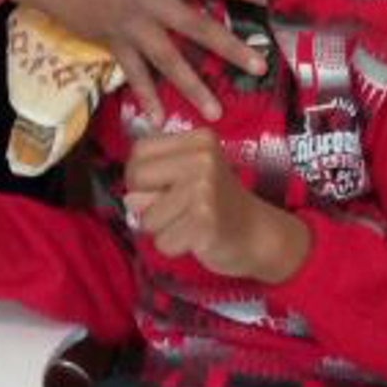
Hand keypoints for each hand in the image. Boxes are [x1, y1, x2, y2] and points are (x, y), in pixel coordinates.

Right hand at [23, 0, 269, 123]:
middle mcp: (155, 1)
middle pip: (201, 28)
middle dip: (232, 49)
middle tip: (259, 67)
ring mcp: (134, 27)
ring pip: (171, 62)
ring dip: (195, 87)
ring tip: (216, 112)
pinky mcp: (113, 43)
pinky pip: (134, 74)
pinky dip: (146, 97)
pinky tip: (159, 119)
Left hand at [123, 129, 309, 283]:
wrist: (257, 234)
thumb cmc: (214, 203)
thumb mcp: (185, 177)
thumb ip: (152, 180)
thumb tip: (130, 198)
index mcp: (199, 140)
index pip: (139, 151)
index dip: (139, 176)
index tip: (160, 187)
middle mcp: (203, 159)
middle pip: (136, 179)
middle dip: (145, 202)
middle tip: (174, 208)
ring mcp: (205, 190)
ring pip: (146, 217)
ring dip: (162, 229)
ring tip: (189, 223)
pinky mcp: (205, 222)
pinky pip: (162, 242)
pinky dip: (174, 246)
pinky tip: (196, 238)